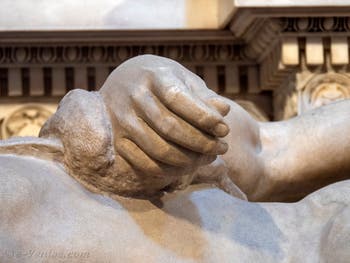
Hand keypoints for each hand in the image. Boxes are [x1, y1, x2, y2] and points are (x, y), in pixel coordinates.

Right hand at [99, 55, 229, 180]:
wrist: (124, 83)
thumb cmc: (162, 81)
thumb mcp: (183, 79)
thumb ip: (202, 95)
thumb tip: (224, 111)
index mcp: (153, 75)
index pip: (178, 98)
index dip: (204, 117)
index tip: (224, 129)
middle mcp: (134, 96)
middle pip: (169, 127)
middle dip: (201, 142)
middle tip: (223, 148)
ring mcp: (122, 119)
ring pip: (158, 149)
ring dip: (189, 160)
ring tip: (210, 157)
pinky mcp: (117, 139)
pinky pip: (144, 163)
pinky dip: (169, 171)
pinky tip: (188, 167)